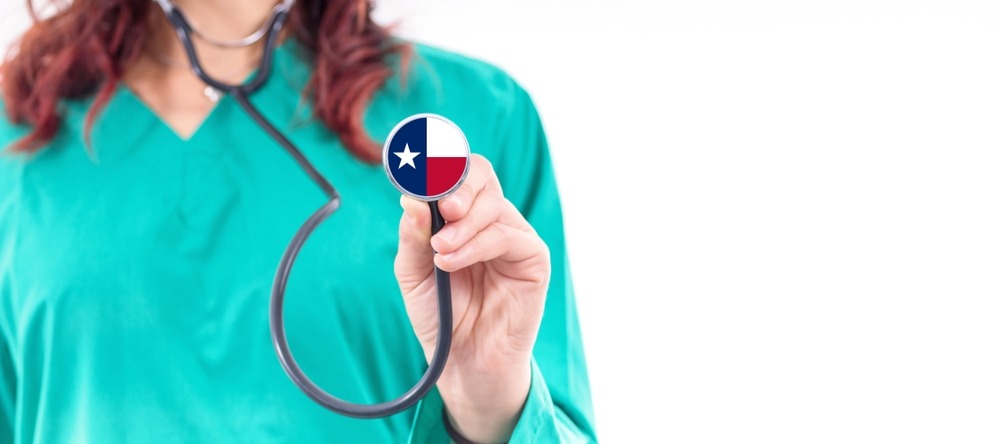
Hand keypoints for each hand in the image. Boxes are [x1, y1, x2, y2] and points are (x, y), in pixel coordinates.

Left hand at [395, 154, 550, 442]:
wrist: (462, 361)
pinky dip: (478, 245)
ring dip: (463, 226)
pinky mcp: (533, 259)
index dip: (441, 164)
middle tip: (443, 209)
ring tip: (441, 251)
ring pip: (494, 206)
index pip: (459, 172)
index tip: (419, 171)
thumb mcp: (412, 273)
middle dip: (459, 185)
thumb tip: (411, 200)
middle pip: (482, 175)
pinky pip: (508, 236)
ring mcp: (514, 237)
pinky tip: (453, 262)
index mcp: (463, 217)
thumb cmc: (439, 315)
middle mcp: (490, 220)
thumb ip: (412, 236)